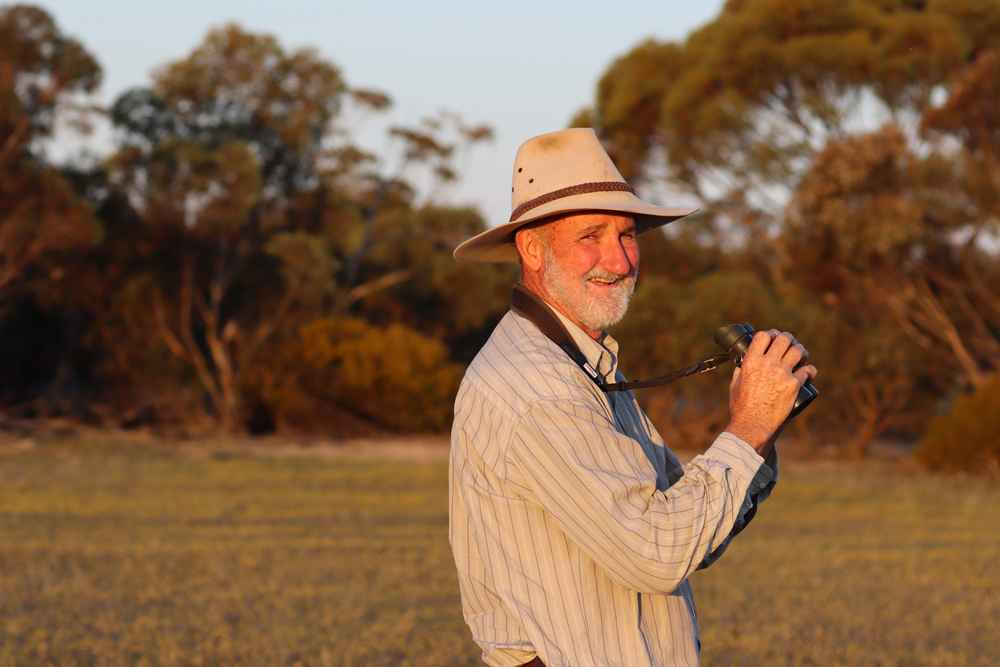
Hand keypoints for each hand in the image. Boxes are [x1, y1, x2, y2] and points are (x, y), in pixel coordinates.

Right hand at [725, 330, 817, 453]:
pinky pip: (807, 371)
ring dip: (800, 351)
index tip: (773, 337)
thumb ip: (739, 371)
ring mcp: (782, 373)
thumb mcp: (735, 385)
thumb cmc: (741, 408)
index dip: (770, 334)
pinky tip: (808, 372)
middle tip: (790, 344)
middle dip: (788, 339)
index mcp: (751, 362)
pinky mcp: (794, 385)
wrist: (753, 424)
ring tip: (801, 355)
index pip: (763, 336)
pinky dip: (809, 370)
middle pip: (783, 339)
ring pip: (798, 351)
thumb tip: (743, 364)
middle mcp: (767, 364)